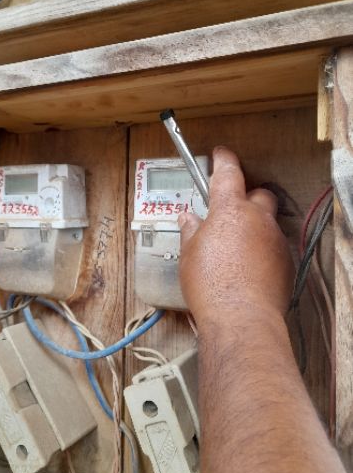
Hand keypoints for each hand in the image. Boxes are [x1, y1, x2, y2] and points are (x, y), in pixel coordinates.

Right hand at [178, 147, 293, 325]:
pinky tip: (247, 266)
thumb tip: (188, 219)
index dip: (224, 159)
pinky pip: (274, 246)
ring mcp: (275, 240)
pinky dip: (262, 249)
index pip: (228, 173)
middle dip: (246, 197)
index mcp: (230, 211)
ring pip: (268, 222)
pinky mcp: (285, 261)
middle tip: (228, 210)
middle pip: (259, 194)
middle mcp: (257, 220)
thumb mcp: (189, 255)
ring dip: (254, 226)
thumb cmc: (212, 287)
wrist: (241, 318)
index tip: (221, 154)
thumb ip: (190, 231)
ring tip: (235, 246)